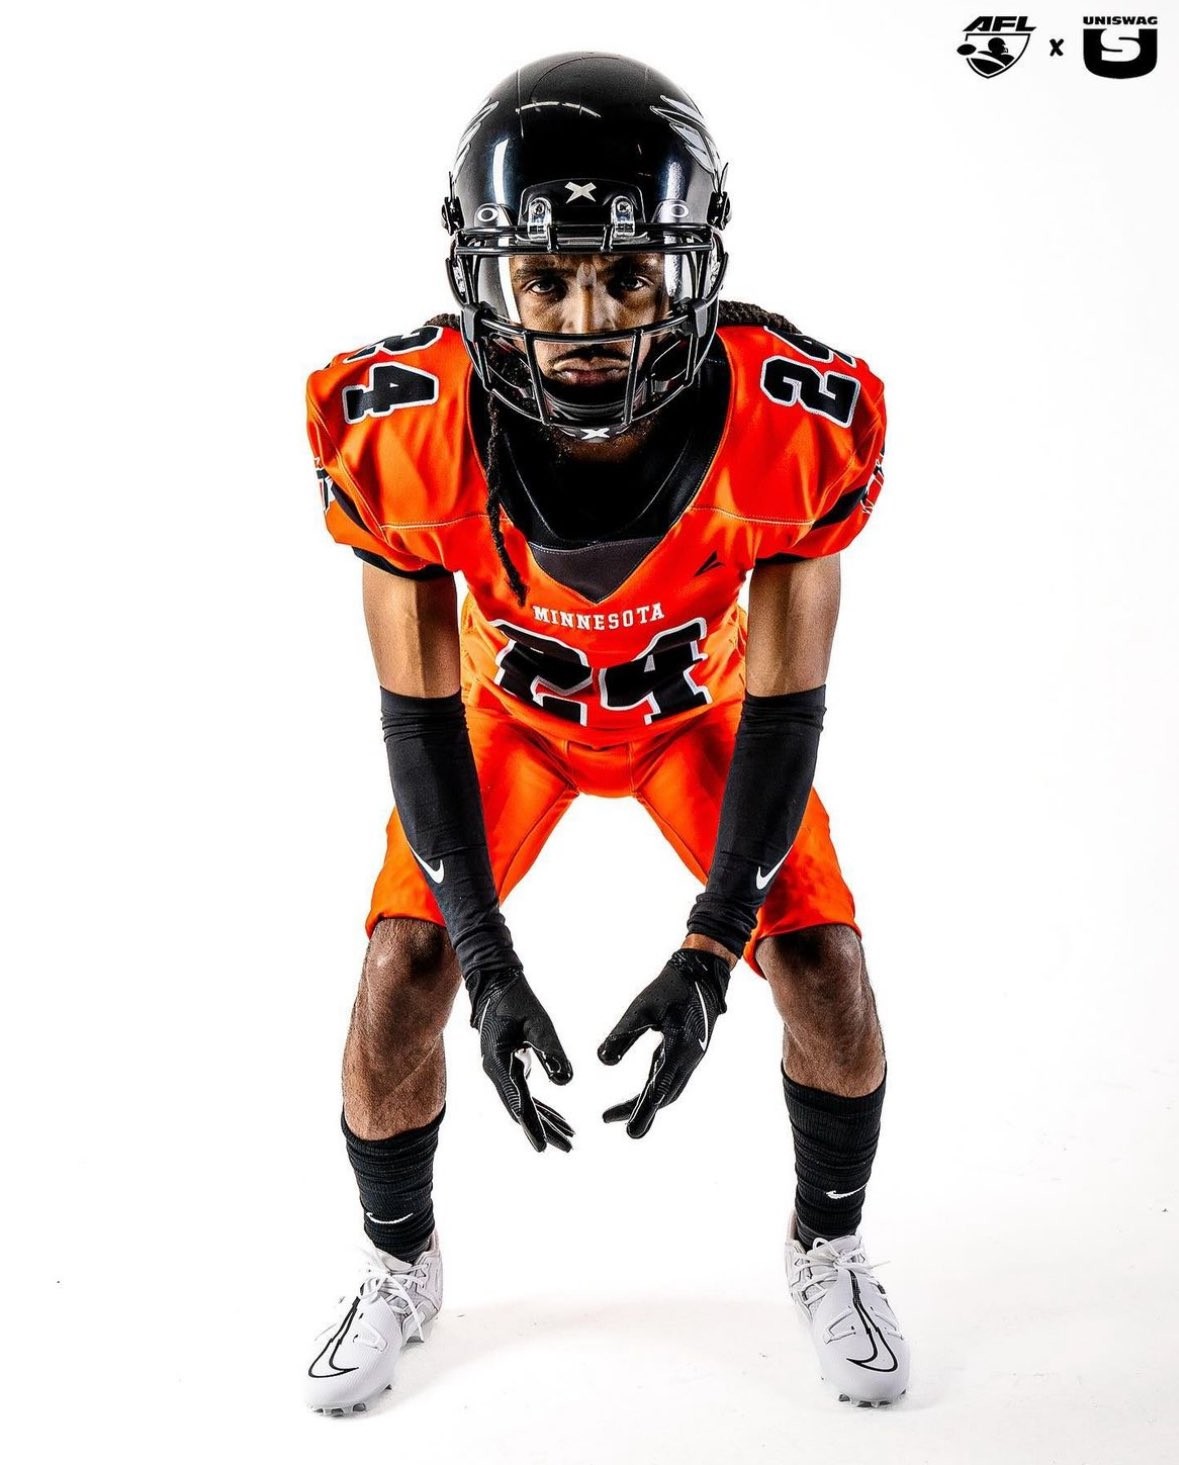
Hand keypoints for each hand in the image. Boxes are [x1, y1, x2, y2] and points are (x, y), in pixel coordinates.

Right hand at [466, 964, 573, 1151]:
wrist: (496, 986)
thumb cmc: (516, 1000)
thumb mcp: (538, 1022)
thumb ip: (551, 1050)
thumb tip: (566, 1081)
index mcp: (498, 1062)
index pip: (517, 1100)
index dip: (531, 1124)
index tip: (542, 1146)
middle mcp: (496, 1072)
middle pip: (520, 1109)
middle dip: (544, 1130)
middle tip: (568, 1148)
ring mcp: (501, 1072)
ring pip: (523, 1105)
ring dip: (545, 1122)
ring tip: (569, 1139)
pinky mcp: (510, 1068)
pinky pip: (525, 1095)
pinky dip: (542, 1109)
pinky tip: (559, 1119)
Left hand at [598, 948, 731, 1137]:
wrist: (702, 973)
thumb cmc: (672, 987)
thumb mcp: (642, 1008)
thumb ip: (622, 1034)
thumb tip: (602, 1061)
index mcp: (680, 1050)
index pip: (658, 1089)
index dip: (643, 1111)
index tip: (629, 1132)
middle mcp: (688, 1059)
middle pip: (663, 1096)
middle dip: (640, 1112)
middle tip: (609, 1119)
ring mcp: (690, 1057)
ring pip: (669, 1090)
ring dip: (647, 1103)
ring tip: (617, 1112)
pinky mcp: (686, 1052)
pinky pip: (670, 1078)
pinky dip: (655, 1089)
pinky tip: (643, 1092)